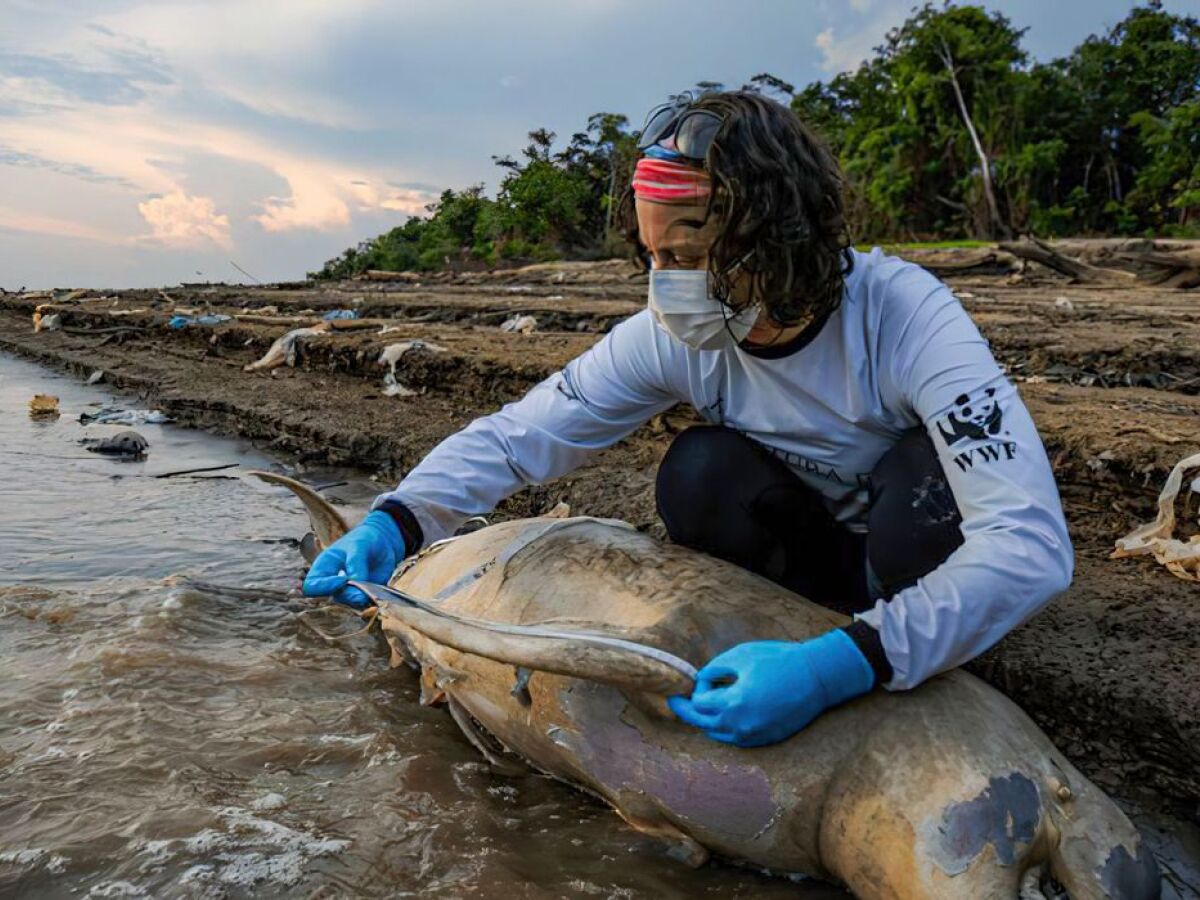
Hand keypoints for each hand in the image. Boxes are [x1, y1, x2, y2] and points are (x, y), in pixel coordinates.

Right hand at [302, 511, 405, 608]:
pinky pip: (365, 602)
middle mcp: (333, 582)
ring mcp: (349, 590)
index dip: (324, 587)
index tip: (343, 579)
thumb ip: (356, 566)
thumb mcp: (358, 547)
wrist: (382, 540)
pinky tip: (378, 588)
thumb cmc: (364, 540)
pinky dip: (372, 598)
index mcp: (323, 568)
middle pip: (334, 597)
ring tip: (373, 585)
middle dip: (350, 594)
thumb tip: (357, 588)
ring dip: (362, 597)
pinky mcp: (363, 594)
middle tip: (364, 586)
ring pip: (351, 602)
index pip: (312, 586)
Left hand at [668, 630, 874, 747]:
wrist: (817, 677)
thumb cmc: (779, 661)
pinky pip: (736, 739)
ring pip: (718, 735)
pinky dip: (726, 728)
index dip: (698, 688)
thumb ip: (715, 669)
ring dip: (707, 721)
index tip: (705, 677)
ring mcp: (754, 736)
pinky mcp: (766, 740)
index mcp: (733, 704)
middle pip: (702, 724)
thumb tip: (701, 680)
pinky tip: (726, 714)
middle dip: (688, 712)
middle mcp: (741, 726)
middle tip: (675, 702)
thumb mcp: (741, 655)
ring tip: (704, 706)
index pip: (699, 704)